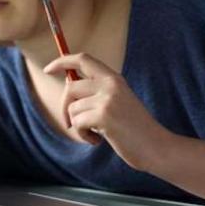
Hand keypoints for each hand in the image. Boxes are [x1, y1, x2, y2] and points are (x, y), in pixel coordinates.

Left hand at [43, 53, 168, 170]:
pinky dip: (83, 135)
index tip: (48, 69)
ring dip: (78, 125)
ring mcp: (108, 99)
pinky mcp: (104, 115)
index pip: (83, 59)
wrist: (156, 146)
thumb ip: (96, 92)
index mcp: (114, 78)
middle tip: (71, 123)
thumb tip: (68, 87)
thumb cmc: (135, 128)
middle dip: (65, 107)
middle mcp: (110, 84)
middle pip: (70, 87)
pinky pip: (77, 123)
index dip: (62, 61)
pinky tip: (98, 140)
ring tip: (95, 133)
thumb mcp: (118, 102)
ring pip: (72, 108)